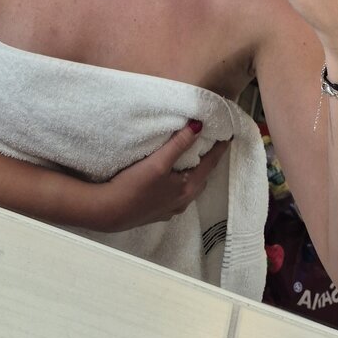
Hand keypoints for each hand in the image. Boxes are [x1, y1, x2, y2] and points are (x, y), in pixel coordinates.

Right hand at [97, 122, 230, 233]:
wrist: (109, 211)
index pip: (210, 164)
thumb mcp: (158, 163)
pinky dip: (180, 182)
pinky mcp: (157, 211)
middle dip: (208, 161)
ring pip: (189, 187)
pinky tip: (171, 178)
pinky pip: (176, 194)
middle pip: (202, 177)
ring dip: (193, 172)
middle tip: (210, 144)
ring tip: (191, 157)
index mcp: (187, 188)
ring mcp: (170, 209)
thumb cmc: (133, 187)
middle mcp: (183, 201)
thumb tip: (198, 126)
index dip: (219, 149)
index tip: (228, 135)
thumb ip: (178, 144)